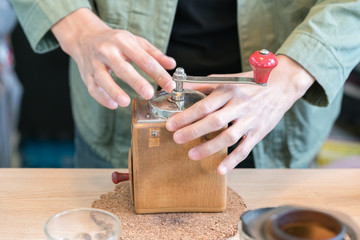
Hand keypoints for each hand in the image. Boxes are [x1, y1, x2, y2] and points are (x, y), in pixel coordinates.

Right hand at [52, 8, 175, 108]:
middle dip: (136, 81)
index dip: (158, 73)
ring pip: (103, 78)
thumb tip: (172, 65)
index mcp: (123, 41)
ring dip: (114, 91)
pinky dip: (102, 98)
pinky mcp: (86, 74)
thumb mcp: (136, 42)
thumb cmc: (115, 41)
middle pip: (122, 68)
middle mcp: (107, 51)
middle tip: (149, 94)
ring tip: (125, 102)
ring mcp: (95, 63)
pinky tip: (113, 105)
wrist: (85, 36)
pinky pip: (92, 87)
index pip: (144, 59)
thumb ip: (154, 54)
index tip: (170, 85)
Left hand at [166, 55, 314, 174]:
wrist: (282, 85)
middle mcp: (240, 105)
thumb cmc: (251, 82)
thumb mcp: (228, 80)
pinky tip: (220, 170)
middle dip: (193, 131)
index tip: (171, 124)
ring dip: (209, 148)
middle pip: (214, 121)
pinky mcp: (259, 132)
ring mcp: (250, 120)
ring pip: (228, 137)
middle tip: (176, 139)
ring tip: (191, 155)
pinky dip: (232, 161)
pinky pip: (245, 149)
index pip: (204, 105)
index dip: (186, 116)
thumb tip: (181, 86)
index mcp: (229, 91)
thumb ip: (204, 85)